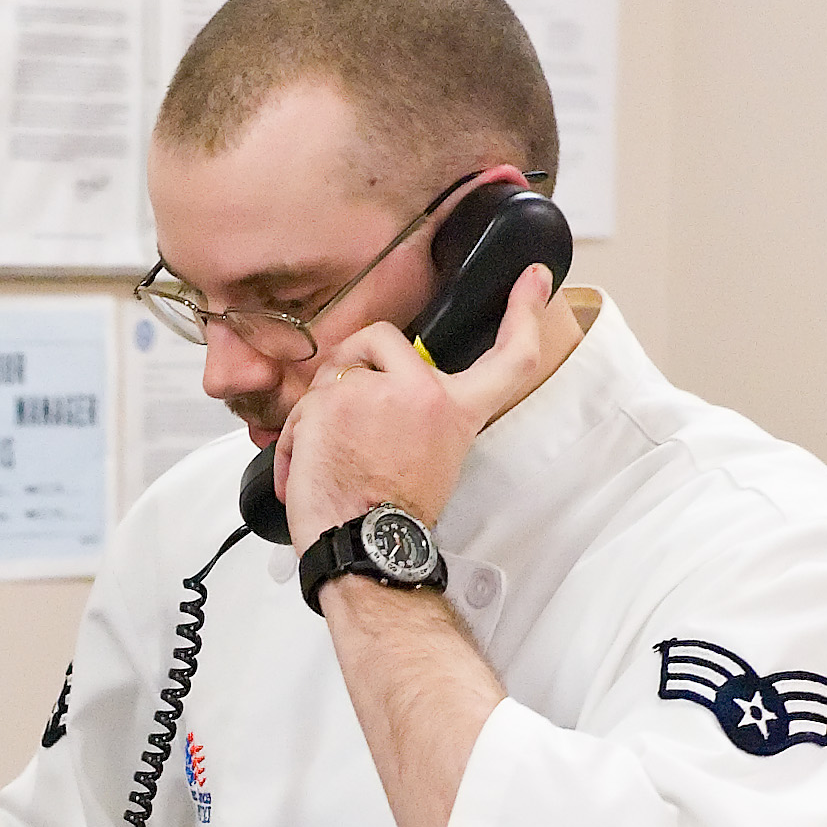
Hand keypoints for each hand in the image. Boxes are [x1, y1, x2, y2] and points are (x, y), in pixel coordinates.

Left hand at [274, 262, 558, 544]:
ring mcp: (377, 391)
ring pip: (333, 373)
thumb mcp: (432, 458)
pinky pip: (302, 407)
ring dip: (316, 413)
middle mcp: (424, 392)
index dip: (525, 312)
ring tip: (324, 459)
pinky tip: (304, 473)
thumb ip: (419, 415)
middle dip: (349, 361)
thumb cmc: (390, 518)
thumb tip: (383, 392)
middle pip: (381, 338)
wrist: (366, 547)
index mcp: (457, 409)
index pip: (508, 355)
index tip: (533, 278)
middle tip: (338, 407)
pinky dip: (294, 441)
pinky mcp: (333, 401)